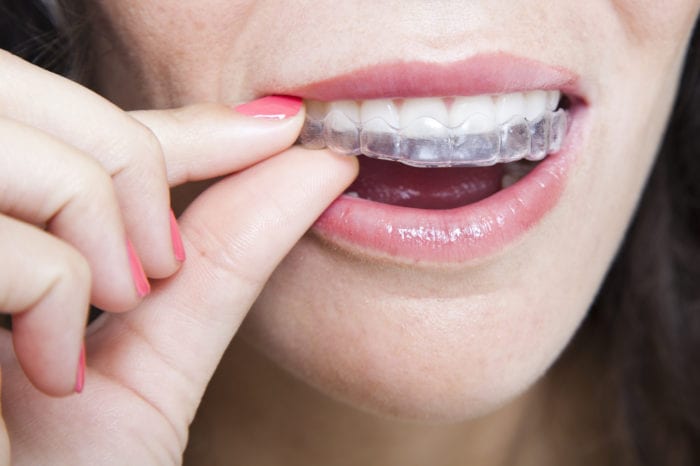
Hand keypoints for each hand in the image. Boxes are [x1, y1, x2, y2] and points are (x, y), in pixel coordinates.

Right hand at [0, 51, 356, 463]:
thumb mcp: (157, 350)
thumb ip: (224, 253)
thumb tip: (312, 162)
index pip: (83, 120)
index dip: (182, 120)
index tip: (283, 127)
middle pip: (42, 104)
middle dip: (130, 168)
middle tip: (150, 270)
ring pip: (30, 155)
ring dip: (98, 235)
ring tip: (103, 316)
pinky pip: (18, 247)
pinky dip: (56, 300)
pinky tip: (52, 374)